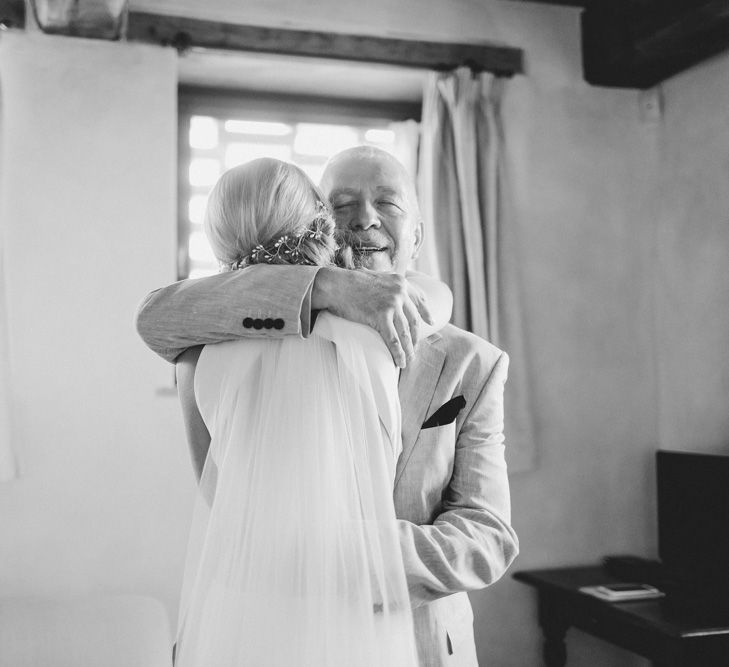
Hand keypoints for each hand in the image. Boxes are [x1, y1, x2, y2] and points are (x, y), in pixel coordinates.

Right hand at [312, 267, 433, 367]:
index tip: (430, 322)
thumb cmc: (349, 281)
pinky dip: (398, 353)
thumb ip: (386, 284)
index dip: (426, 312)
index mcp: (400, 282)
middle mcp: (399, 292)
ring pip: (405, 332)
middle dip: (415, 336)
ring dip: (409, 348)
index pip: (419, 298)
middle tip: (414, 347)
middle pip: (413, 319)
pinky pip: (393, 340)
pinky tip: (400, 362)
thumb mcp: (375, 276)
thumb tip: (386, 290)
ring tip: (409, 359)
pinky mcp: (380, 316)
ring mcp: (391, 304)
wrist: (336, 284)